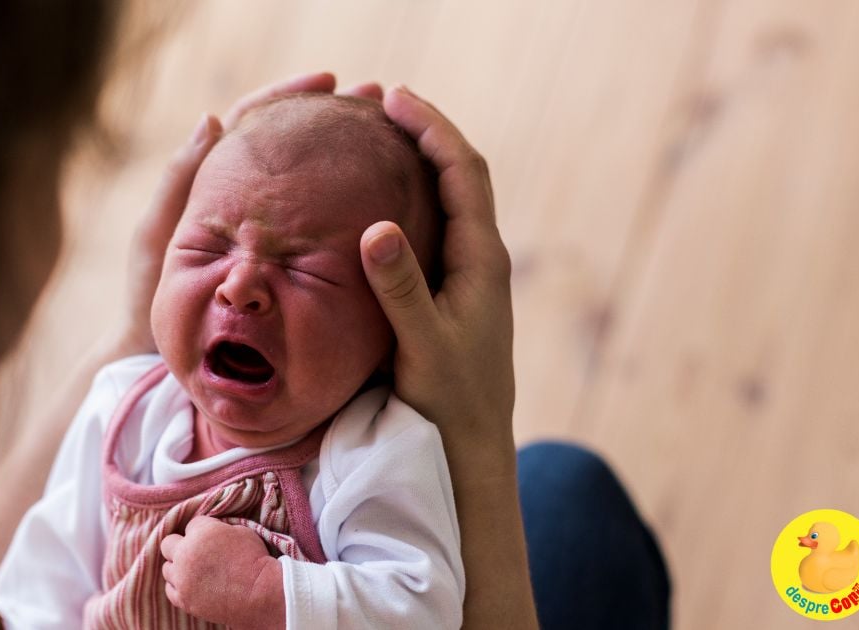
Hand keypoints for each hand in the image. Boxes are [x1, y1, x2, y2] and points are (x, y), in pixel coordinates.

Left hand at [115, 72, 382, 356]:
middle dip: (335, 119)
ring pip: (314, 185)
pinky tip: (382, 200)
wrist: (162, 357)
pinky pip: (323, 230)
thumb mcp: (158, 236)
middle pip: (295, 146)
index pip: (256, 122)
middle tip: (376, 99)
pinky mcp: (289, 265)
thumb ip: (179, 181)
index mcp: (216, 183)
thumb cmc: (151, 297)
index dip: (290, 96)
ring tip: (390, 137)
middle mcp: (250, 202)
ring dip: (349, 157)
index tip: (328, 81)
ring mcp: (272, 234)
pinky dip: (349, 209)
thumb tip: (213, 119)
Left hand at [160, 516, 284, 629]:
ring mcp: (182, 579)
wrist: (260, 593)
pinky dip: (179, 586)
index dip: (204, 530)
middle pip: (168, 543)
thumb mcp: (241, 531)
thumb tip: (212, 531)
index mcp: (200, 533)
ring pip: (167, 568)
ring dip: (178, 567)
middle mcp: (185, 554)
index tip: (214, 538)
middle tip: (196, 552)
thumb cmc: (255, 560)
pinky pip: (170, 590)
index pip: (191, 524)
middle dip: (181, 545)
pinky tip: (192, 585)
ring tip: (195, 571)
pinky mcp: (184, 600)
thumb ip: (219, 528)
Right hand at [360, 85, 514, 433]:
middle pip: (460, 174)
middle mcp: (482, 258)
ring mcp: (470, 274)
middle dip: (426, 131)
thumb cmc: (450, 400)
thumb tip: (376, 227)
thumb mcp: (422, 345)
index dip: (432, 128)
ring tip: (380, 134)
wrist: (472, 445)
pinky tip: (381, 199)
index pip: (463, 172)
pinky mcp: (454, 292)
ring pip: (449, 198)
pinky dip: (413, 196)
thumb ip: (401, 289)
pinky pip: (436, 225)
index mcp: (482, 259)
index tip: (393, 97)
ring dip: (421, 159)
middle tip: (381, 101)